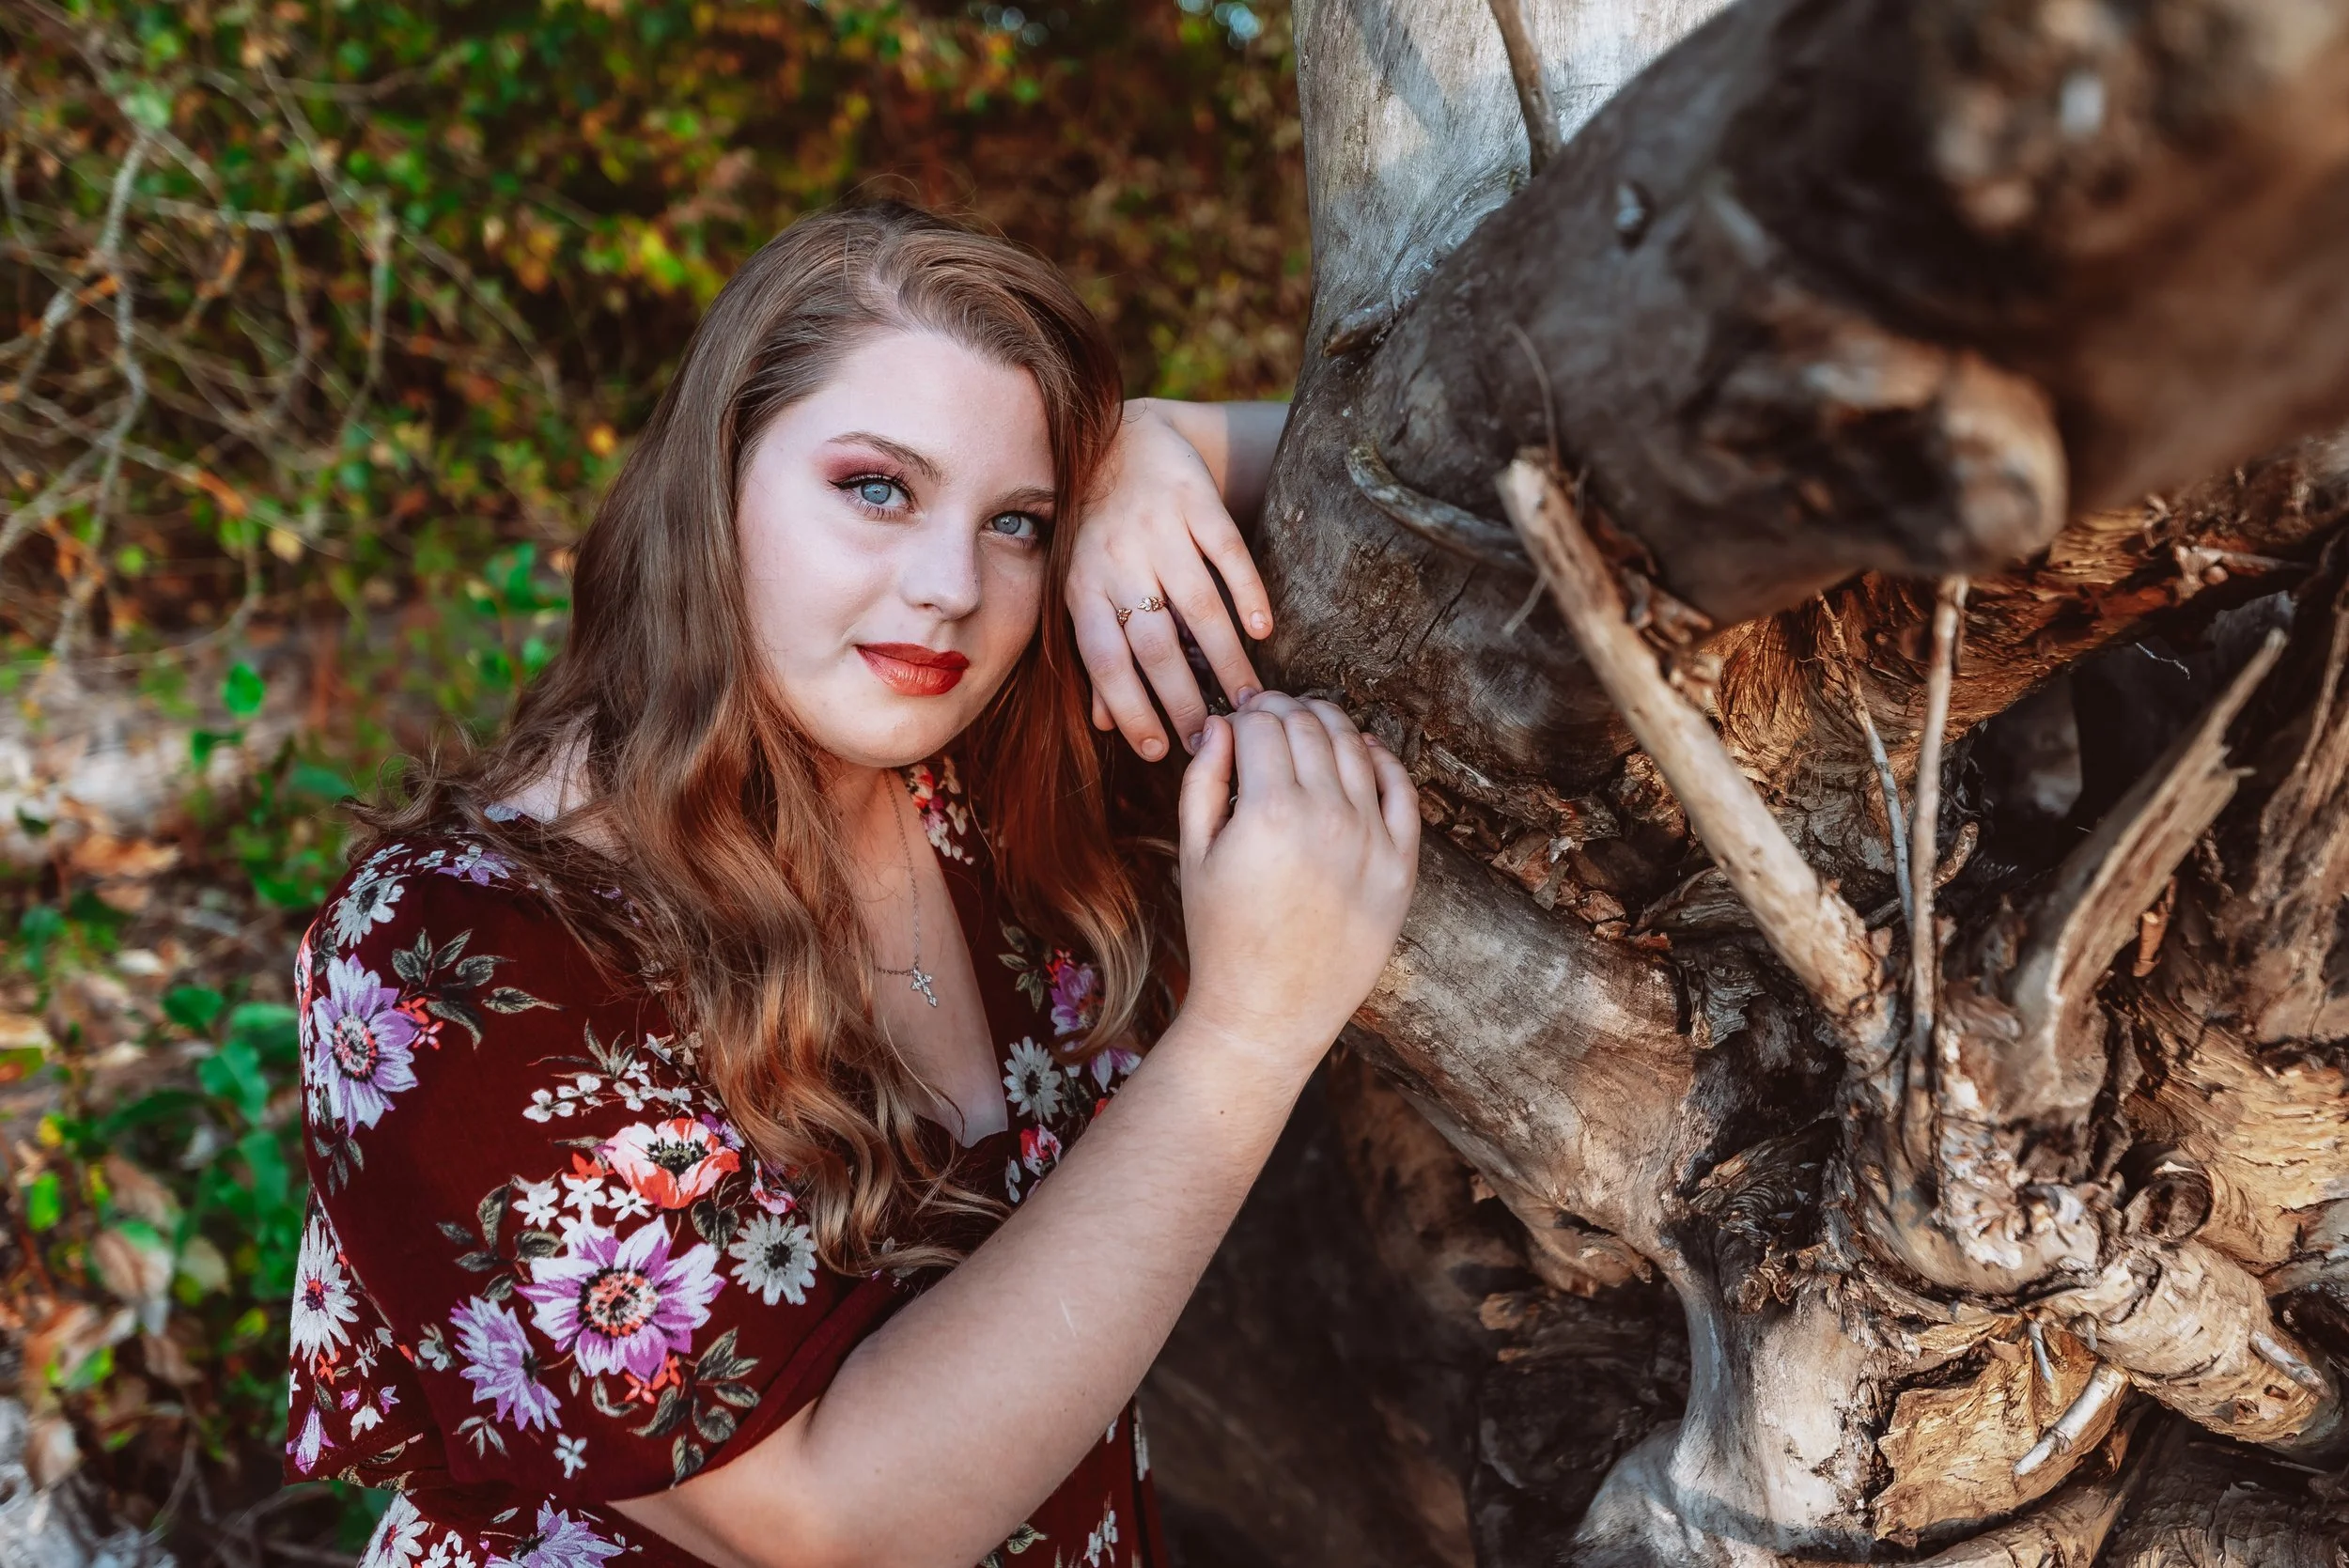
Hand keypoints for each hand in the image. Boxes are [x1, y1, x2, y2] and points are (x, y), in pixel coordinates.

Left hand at [1069, 400, 1274, 761]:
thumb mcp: (1081, 589)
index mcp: (1083, 589)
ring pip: (1198, 607)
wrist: (1121, 440)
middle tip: (1214, 739)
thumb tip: (1103, 724)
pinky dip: (1248, 593)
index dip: (1131, 710)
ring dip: (1227, 660)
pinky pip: (1227, 553)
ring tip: (1251, 701)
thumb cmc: (1098, 532)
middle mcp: (1117, 562)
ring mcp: (1159, 530)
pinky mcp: (1197, 502)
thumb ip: (1095, 653)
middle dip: (1186, 700)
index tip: (1160, 751)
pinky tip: (1264, 629)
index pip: (1106, 661)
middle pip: (1155, 644)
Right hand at [1176, 692, 1420, 1059]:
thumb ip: (1203, 781)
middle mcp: (1326, 818)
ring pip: (1356, 747)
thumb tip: (1222, 725)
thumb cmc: (1221, 937)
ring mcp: (1371, 841)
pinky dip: (1383, 760)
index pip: (1263, 725)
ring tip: (1309, 728)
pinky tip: (1363, 752)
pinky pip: (1402, 789)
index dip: (1246, 713)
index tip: (1238, 720)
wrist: (1268, 1011)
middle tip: (1268, 716)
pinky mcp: (1400, 867)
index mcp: (1268, 813)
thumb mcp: (1195, 855)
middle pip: (1310, 726)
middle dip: (1283, 710)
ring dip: (1330, 725)